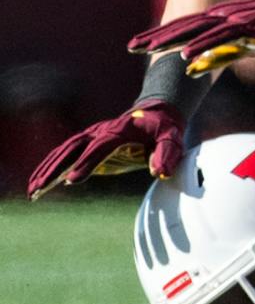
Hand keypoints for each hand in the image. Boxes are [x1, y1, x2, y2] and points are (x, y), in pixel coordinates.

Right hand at [27, 100, 186, 197]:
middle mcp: (102, 130)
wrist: (156, 113)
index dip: (86, 162)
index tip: (71, 180)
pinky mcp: (88, 142)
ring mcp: (92, 135)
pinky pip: (66, 153)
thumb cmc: (164, 128)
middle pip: (74, 147)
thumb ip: (167, 154)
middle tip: (40, 187)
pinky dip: (50, 166)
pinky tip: (39, 183)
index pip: (100, 146)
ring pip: (65, 150)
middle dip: (55, 167)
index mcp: (121, 130)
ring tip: (33, 190)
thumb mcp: (172, 138)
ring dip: (47, 168)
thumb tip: (160, 172)